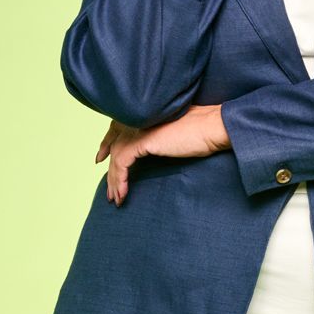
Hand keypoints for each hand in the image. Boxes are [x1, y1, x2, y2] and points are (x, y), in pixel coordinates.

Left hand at [96, 105, 231, 205]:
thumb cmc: (202, 131)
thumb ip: (158, 137)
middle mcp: (138, 118)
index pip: (117, 127)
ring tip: (116, 198)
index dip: (107, 143)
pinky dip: (120, 179)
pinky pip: (122, 162)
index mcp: (145, 114)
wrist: (213, 127)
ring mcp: (139, 127)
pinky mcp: (142, 139)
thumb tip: (150, 150)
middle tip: (108, 190)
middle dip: (109, 169)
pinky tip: (123, 193)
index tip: (100, 158)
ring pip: (116, 156)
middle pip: (114, 144)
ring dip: (114, 180)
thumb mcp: (175, 133)